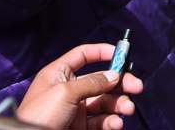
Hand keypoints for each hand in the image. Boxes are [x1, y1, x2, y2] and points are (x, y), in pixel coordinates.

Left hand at [17, 44, 142, 129]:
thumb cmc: (37, 116)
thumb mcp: (65, 92)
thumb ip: (92, 82)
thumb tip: (114, 75)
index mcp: (59, 74)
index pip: (83, 55)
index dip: (102, 52)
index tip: (122, 55)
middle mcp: (69, 89)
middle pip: (101, 80)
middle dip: (120, 83)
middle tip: (136, 87)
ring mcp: (75, 109)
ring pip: (105, 102)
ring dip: (119, 104)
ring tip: (127, 109)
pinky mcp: (80, 127)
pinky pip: (101, 121)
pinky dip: (111, 121)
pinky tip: (116, 123)